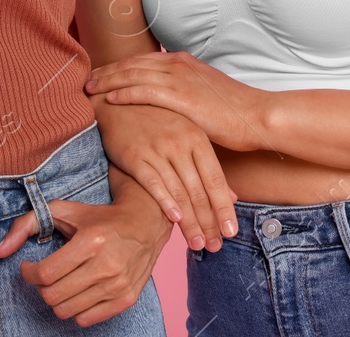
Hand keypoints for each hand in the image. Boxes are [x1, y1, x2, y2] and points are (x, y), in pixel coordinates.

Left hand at [0, 190, 166, 326]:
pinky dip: (74, 308)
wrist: (144, 223)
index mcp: (91, 241)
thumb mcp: (62, 210)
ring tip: (59, 282)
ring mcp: (118, 285)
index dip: (28, 273)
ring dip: (55, 298)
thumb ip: (25, 225)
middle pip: (54, 295)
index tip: (28, 267)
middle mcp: (107, 265)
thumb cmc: (97, 217)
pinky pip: (85, 319)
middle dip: (40, 287)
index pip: (46, 274)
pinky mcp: (126, 299)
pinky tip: (76, 290)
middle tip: (43, 275)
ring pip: (67, 310)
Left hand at [87, 51, 269, 153]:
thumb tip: (167, 98)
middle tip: (86, 80)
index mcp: (181, 61)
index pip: (140, 60)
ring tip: (89, 90)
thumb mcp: (204, 92)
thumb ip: (183, 90)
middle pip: (131, 64)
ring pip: (132, 75)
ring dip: (108, 81)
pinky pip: (143, 92)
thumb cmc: (233, 110)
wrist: (256, 115)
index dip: (117, 67)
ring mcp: (178, 78)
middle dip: (106, 72)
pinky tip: (110, 99)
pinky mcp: (181, 96)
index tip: (100, 75)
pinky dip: (124, 94)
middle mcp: (177, 64)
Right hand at [93, 100, 236, 250]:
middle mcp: (179, 143)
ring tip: (197, 244)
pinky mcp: (134, 155)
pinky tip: (174, 220)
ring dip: (190, 221)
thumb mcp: (186, 136)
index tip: (231, 233)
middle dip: (208, 222)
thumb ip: (207, 166)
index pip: (215, 180)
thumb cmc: (156, 121)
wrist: (117, 102)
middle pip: (199, 190)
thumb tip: (232, 196)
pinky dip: (165, 201)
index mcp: (197, 138)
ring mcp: (157, 149)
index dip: (224, 208)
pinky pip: (152, 182)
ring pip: (178, 191)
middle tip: (215, 247)